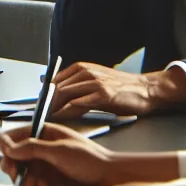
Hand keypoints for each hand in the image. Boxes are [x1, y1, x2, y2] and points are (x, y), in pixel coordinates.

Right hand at [0, 122, 121, 185]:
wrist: (110, 180)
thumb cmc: (92, 159)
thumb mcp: (60, 150)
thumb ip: (32, 148)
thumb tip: (9, 147)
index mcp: (43, 134)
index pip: (14, 136)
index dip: (8, 145)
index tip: (9, 156)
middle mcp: (40, 150)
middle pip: (13, 156)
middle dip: (12, 165)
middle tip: (16, 172)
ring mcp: (44, 167)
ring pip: (20, 173)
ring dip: (25, 179)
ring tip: (36, 183)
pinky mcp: (48, 183)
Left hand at [47, 62, 185, 118]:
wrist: (147, 89)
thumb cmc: (122, 89)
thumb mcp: (97, 80)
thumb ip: (77, 84)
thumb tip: (53, 89)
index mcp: (82, 67)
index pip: (55, 79)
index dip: (45, 94)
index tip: (39, 105)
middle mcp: (86, 72)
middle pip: (57, 87)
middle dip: (46, 103)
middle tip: (40, 115)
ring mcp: (94, 82)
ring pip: (65, 94)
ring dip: (54, 108)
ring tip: (47, 118)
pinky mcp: (103, 94)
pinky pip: (78, 103)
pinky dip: (66, 111)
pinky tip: (61, 117)